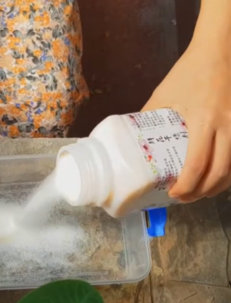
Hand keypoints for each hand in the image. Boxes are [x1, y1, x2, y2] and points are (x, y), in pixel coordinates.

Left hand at [142, 40, 230, 202]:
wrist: (219, 50)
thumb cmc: (188, 72)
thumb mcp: (162, 96)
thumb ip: (148, 119)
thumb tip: (136, 141)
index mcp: (203, 121)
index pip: (197, 165)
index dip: (187, 186)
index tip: (174, 193)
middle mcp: (227, 126)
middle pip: (220, 173)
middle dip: (202, 192)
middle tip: (185, 198)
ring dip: (218, 185)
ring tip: (200, 191)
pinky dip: (229, 171)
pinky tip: (218, 175)